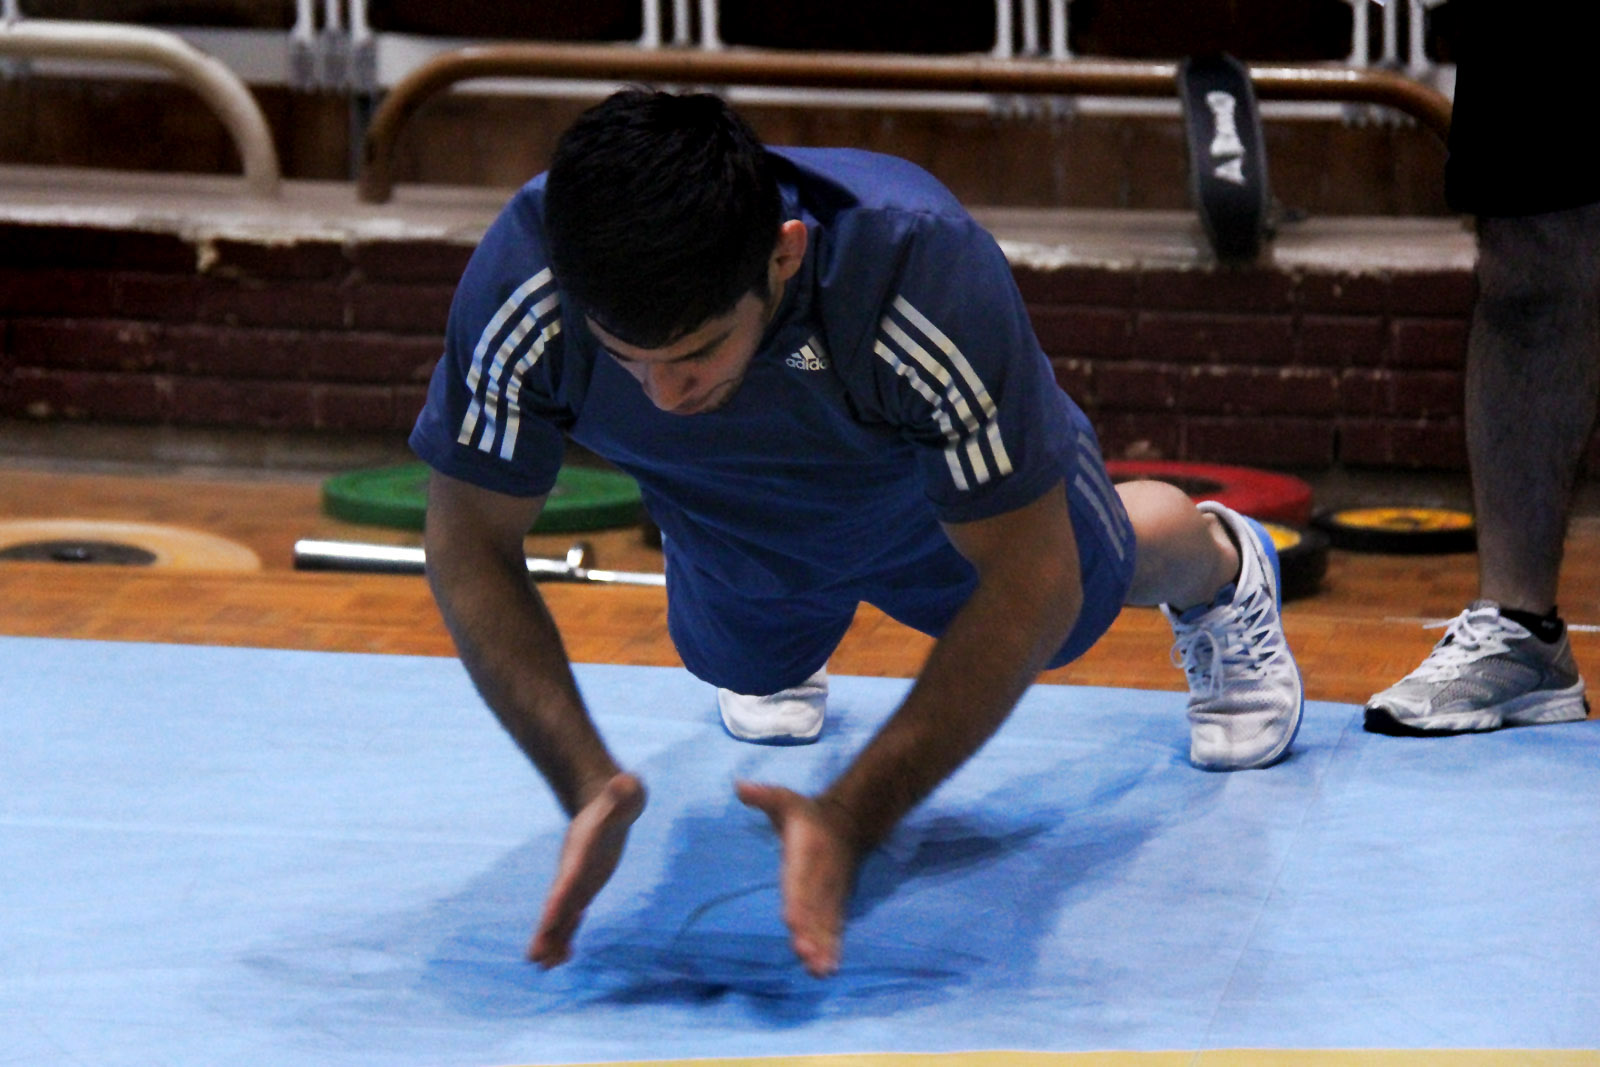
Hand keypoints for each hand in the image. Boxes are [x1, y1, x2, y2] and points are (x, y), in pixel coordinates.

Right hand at [528, 771, 645, 967]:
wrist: (606, 798)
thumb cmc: (620, 793)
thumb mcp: (626, 790)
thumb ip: (623, 790)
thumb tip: (624, 783)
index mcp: (581, 852)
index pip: (568, 880)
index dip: (559, 901)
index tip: (548, 922)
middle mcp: (574, 870)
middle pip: (557, 904)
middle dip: (546, 930)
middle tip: (533, 958)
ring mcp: (578, 879)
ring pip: (562, 914)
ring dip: (554, 939)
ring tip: (544, 966)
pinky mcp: (586, 885)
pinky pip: (574, 914)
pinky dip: (567, 934)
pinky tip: (563, 957)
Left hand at [735, 781, 860, 976]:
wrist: (849, 823)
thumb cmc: (807, 815)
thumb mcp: (785, 799)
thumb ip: (763, 796)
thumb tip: (738, 786)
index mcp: (806, 854)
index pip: (799, 881)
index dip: (797, 902)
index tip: (791, 922)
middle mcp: (820, 878)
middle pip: (814, 909)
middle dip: (809, 934)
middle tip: (803, 956)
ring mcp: (830, 893)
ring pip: (826, 924)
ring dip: (822, 948)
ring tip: (818, 971)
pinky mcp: (836, 904)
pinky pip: (835, 928)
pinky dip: (832, 948)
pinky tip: (827, 970)